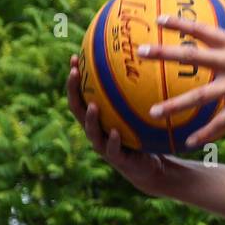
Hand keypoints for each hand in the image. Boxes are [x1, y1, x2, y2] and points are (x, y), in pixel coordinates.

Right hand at [66, 55, 174, 196]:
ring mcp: (104, 145)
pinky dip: (112, 140)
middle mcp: (96, 129)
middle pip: (78, 109)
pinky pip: (112, 149)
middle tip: (75, 73)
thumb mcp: (142, 110)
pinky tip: (114, 132)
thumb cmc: (144, 133)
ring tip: (93, 106)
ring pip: (91, 131)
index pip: (81, 94)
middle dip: (73, 91)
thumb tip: (149, 59)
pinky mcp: (117, 159)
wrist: (150, 166)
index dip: (75, 78)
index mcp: (99, 117)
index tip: (74, 57)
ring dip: (91, 118)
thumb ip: (141, 91)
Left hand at [138, 11, 224, 146]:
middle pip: (193, 55)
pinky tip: (191, 141)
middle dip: (164, 53)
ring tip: (152, 112)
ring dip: (175, 104)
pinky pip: (224, 120)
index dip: (180, 23)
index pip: (203, 30)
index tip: (158, 20)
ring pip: (201, 94)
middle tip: (140, 52)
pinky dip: (207, 132)